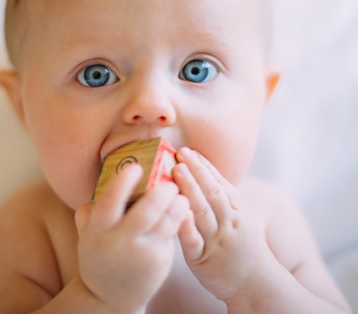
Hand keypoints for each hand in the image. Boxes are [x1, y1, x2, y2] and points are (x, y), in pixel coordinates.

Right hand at [75, 164, 188, 312]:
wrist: (111, 296)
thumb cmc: (100, 255)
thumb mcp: (88, 235)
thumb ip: (90, 212)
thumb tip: (100, 186)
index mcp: (98, 231)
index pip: (110, 202)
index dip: (123, 183)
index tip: (135, 167)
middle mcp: (120, 242)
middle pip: (145, 212)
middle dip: (160, 193)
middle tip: (169, 181)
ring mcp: (142, 253)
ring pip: (165, 222)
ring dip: (176, 204)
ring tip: (180, 193)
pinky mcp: (159, 260)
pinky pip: (172, 232)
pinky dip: (180, 217)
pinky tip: (183, 206)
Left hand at [173, 148, 266, 300]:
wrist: (256, 283)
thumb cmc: (240, 246)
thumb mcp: (238, 219)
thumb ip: (223, 199)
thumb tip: (203, 174)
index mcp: (235, 211)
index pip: (220, 183)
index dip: (205, 166)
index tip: (190, 150)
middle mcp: (227, 222)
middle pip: (213, 192)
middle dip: (197, 171)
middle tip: (182, 153)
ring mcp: (216, 240)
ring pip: (203, 211)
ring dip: (191, 189)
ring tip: (178, 170)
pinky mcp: (203, 259)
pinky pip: (194, 241)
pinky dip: (187, 225)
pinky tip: (178, 211)